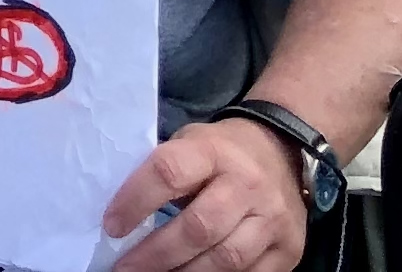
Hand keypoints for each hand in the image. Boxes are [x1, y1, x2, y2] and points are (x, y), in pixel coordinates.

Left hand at [103, 116, 312, 271]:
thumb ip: (164, 172)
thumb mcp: (190, 143)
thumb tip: (123, 214)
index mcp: (214, 151)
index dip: (136, 200)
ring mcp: (273, 218)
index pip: (169, 172)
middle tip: (125, 267)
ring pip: (226, 259)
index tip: (112, 225)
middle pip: (199, 227)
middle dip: (157, 253)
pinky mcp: (289, 248)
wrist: (282, 151)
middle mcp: (247, 184)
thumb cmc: (221, 151)